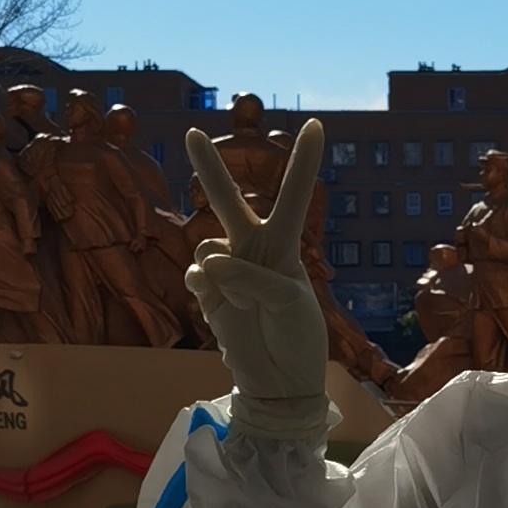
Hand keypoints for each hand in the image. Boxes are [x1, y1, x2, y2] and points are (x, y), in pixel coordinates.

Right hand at [183, 120, 331, 444]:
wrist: (277, 383)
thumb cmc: (297, 339)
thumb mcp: (288, 305)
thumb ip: (250, 279)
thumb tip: (208, 260)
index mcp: (284, 246)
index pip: (293, 197)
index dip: (303, 163)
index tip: (315, 124)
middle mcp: (253, 250)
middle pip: (227, 201)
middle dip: (209, 168)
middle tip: (191, 131)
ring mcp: (226, 269)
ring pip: (206, 242)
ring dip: (219, 268)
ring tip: (243, 302)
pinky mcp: (206, 292)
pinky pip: (196, 273)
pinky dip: (203, 283)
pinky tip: (213, 298)